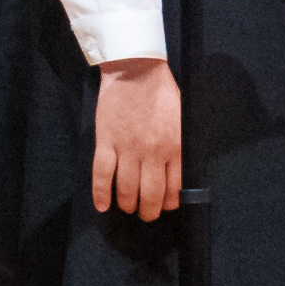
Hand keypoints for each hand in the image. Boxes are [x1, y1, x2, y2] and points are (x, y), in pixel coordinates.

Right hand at [93, 56, 183, 218]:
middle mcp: (152, 152)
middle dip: (149, 211)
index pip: (174, 186)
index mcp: (176, 146)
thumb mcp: (183, 121)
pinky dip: (101, 193)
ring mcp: (127, 148)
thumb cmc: (163, 94)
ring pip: (126, 188)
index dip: (169, 202)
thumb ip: (181, 146)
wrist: (136, 70)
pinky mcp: (105, 142)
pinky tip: (102, 206)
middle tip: (147, 215)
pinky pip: (101, 174)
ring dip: (128, 204)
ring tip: (128, 208)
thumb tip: (180, 172)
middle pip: (150, 193)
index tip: (166, 206)